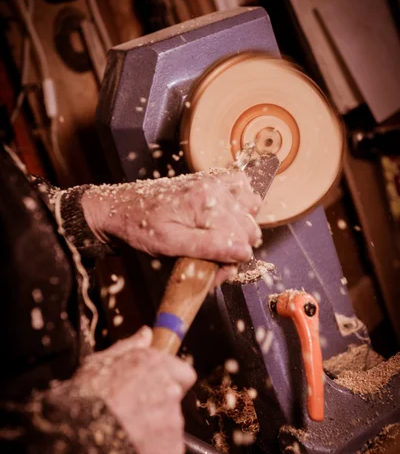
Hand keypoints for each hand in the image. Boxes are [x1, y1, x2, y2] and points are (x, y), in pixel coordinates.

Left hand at [81, 170, 261, 283]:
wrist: (121, 208)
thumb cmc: (140, 227)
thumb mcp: (170, 245)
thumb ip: (208, 247)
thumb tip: (242, 252)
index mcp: (204, 202)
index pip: (240, 239)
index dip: (230, 262)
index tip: (214, 273)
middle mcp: (214, 187)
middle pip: (248, 226)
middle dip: (235, 249)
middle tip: (213, 263)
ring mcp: (214, 181)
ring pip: (250, 208)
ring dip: (241, 228)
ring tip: (219, 241)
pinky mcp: (212, 179)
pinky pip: (242, 188)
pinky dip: (241, 205)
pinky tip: (225, 219)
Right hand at [82, 327, 195, 453]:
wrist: (79, 440)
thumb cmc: (85, 399)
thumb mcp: (99, 362)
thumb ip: (129, 346)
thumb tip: (145, 333)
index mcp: (156, 365)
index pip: (183, 373)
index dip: (170, 381)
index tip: (152, 388)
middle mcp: (170, 389)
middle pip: (174, 400)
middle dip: (158, 406)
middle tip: (132, 414)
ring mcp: (173, 420)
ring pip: (170, 426)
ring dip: (156, 430)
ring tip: (127, 435)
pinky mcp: (172, 449)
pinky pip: (167, 451)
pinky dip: (154, 453)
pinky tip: (132, 451)